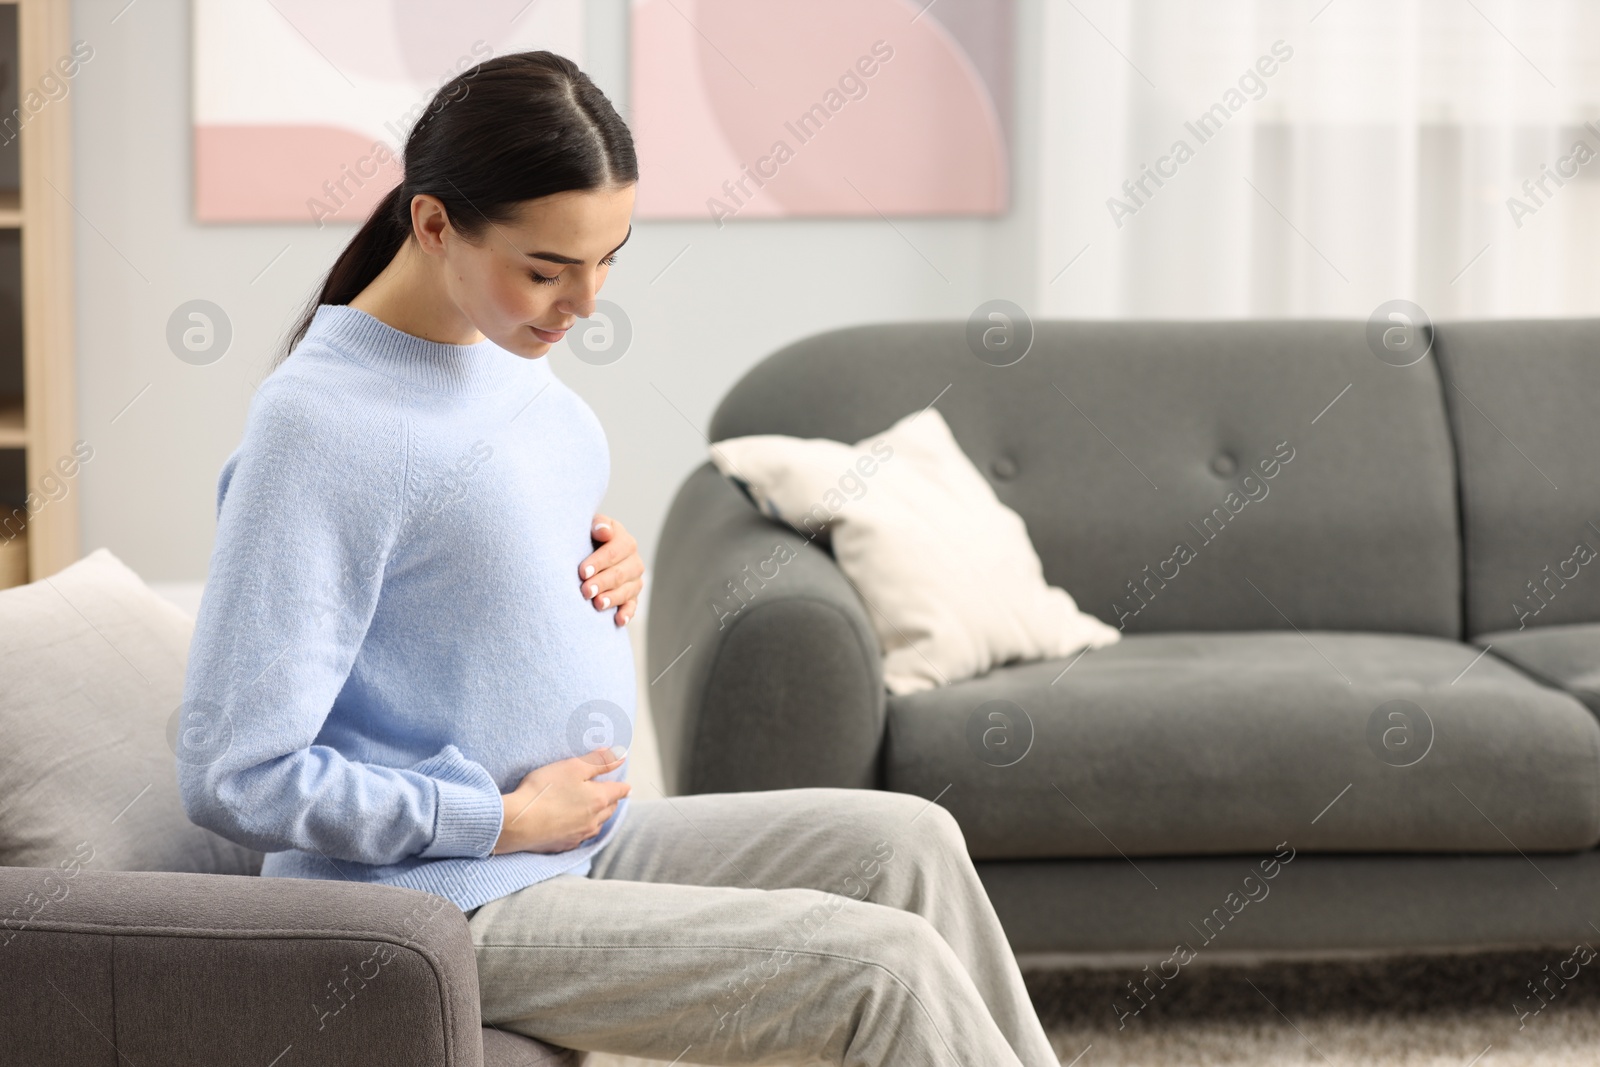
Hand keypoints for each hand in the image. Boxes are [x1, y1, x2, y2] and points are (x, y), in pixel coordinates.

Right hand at [492, 747, 630, 854]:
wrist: (517, 823)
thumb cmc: (544, 790)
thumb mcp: (573, 767)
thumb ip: (599, 761)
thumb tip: (622, 755)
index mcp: (599, 799)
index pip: (619, 791)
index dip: (622, 786)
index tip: (626, 786)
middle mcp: (593, 820)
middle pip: (610, 809)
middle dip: (611, 800)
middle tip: (610, 795)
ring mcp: (579, 835)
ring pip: (597, 825)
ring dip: (599, 816)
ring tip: (595, 810)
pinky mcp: (564, 846)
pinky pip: (581, 838)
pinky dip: (582, 829)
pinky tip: (575, 827)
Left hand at [579, 513, 642, 626]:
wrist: (588, 553)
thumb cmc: (586, 539)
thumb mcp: (590, 527)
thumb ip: (598, 525)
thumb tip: (604, 531)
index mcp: (624, 541)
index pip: (614, 551)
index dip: (598, 562)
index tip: (582, 572)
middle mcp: (633, 561)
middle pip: (620, 573)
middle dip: (602, 582)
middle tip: (585, 591)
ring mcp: (634, 580)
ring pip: (626, 591)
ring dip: (612, 598)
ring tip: (597, 605)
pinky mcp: (632, 597)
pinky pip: (632, 606)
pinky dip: (627, 613)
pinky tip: (619, 620)